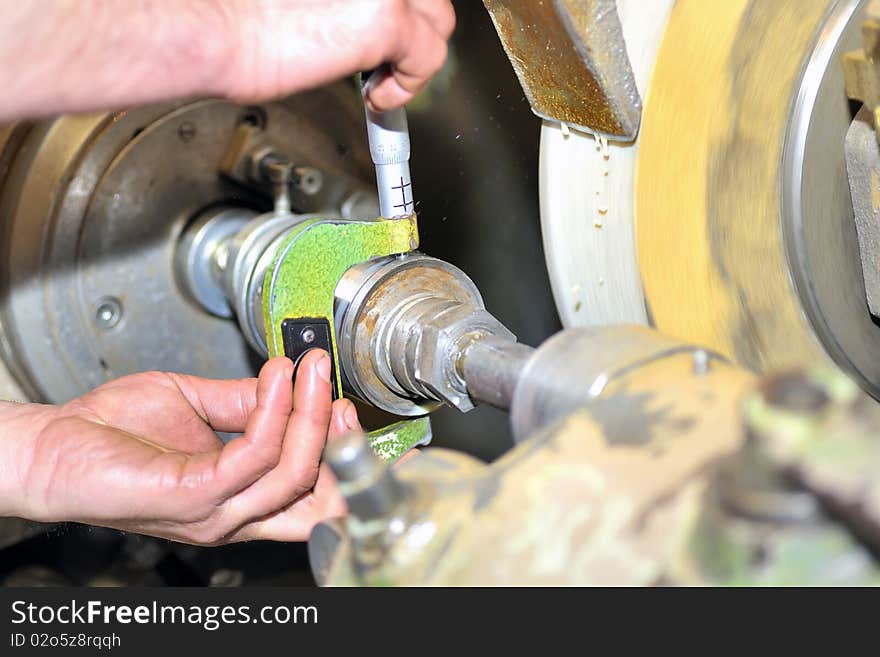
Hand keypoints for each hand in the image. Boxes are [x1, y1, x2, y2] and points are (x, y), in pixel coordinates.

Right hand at [0, 0, 455, 120]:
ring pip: (440, 20)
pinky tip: (377, 97)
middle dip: (414, 27)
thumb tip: (360, 15)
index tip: (380, 37)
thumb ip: (344, 0)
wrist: (211, 26)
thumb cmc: (236, 6)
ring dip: (416, 55)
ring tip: (379, 79)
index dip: (402, 8)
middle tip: (384, 59)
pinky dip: (407, 86)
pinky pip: (428, 56)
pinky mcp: (386, 16)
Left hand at [2, 350, 360, 544]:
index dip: (338, 451)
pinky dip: (273, 411)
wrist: (53, 444)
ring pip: (291, 473)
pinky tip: (275, 380)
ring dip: (308, 413)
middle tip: (338, 393)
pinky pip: (252, 455)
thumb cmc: (113, 431)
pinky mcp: (191, 496)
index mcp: (238, 497)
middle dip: (339, 445)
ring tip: (308, 369)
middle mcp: (232, 515)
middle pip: (316, 498)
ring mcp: (213, 512)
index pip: (312, 495)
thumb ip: (245, 401)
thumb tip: (290, 381)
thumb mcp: (196, 405)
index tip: (340, 399)